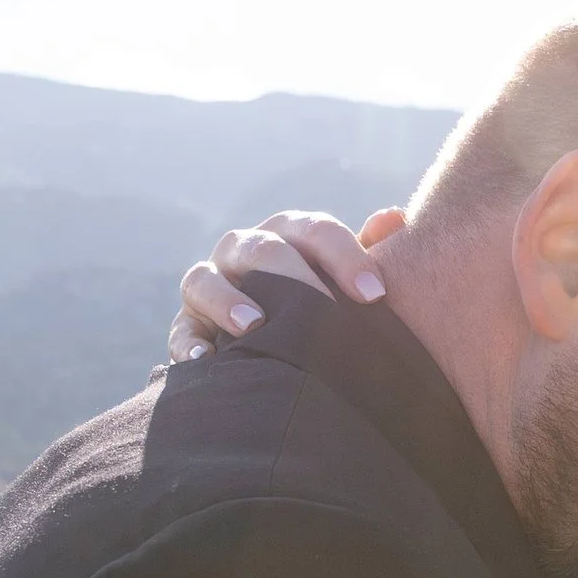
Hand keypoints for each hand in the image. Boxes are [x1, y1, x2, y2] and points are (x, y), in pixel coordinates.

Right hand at [167, 206, 409, 363]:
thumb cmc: (322, 306)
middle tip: (328, 314)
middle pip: (262, 248)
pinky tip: (204, 361)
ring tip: (255, 325)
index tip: (375, 294)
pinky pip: (181, 331)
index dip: (346, 256)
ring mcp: (211, 286)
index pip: (315, 230)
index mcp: (289, 236)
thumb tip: (396, 217)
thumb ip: (368, 253)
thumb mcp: (345, 282)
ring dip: (228, 300)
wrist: (276, 344)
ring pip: (205, 278)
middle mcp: (244, 252)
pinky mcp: (188, 327)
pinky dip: (188, 344)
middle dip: (295, 278)